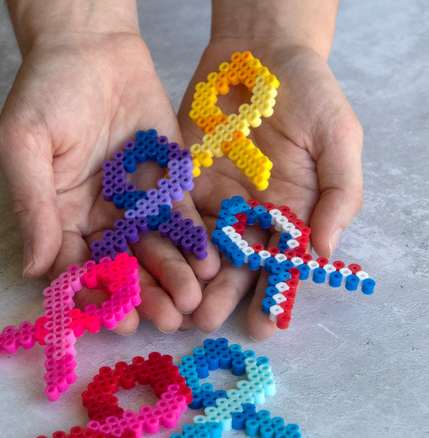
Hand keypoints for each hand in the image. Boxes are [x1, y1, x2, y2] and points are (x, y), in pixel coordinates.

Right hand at [0, 27, 218, 333]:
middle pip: (123, 267)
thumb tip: (32, 267)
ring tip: (192, 301)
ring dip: (174, 276)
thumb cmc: (47, 92)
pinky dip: (194, 241)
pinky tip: (209, 264)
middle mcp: (100, 220)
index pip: (78, 269)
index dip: (98, 296)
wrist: (93, 47)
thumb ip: (31, 206)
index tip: (119, 320)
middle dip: (146, 294)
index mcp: (61, 218)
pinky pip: (181, 218)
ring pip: (156, 249)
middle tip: (169, 318)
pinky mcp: (168, 185)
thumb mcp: (25, 145)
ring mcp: (136, 205)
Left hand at [178, 40, 362, 339]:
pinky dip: (162, 239)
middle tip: (206, 323)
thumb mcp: (339, 139)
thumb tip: (326, 251)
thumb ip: (340, 194)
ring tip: (175, 305)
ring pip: (199, 248)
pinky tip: (151, 262)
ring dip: (187, 278)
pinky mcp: (181, 183)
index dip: (272, 295)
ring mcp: (213, 202)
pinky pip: (172, 215)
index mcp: (289, 215)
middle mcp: (249, 217)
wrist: (262, 57)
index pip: (281, 264)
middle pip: (235, 264)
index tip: (263, 326)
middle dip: (222, 295)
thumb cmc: (310, 96)